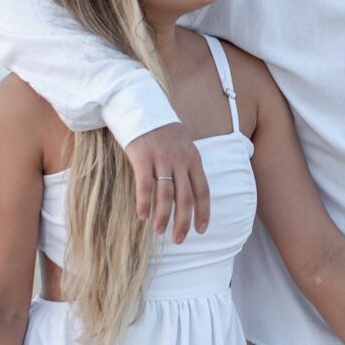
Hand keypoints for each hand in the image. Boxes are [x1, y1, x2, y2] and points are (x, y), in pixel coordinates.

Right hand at [127, 123, 210, 242]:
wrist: (140, 105)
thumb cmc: (161, 129)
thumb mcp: (182, 144)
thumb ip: (186, 165)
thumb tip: (188, 191)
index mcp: (193, 158)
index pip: (203, 190)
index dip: (203, 212)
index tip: (201, 230)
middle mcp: (180, 160)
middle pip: (186, 197)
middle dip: (183, 222)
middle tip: (179, 239)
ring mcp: (162, 158)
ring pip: (166, 195)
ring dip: (163, 216)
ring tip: (160, 231)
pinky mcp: (142, 156)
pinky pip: (145, 185)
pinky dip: (144, 203)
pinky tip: (142, 216)